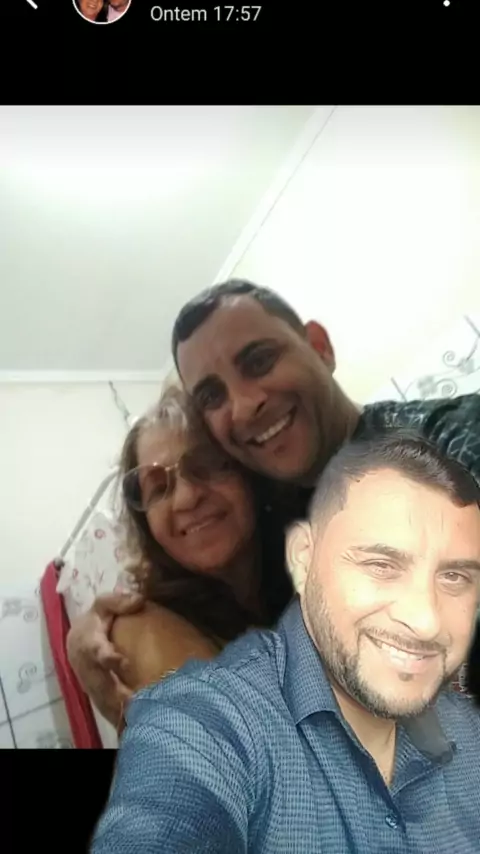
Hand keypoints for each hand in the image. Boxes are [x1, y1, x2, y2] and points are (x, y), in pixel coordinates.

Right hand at [67, 592, 143, 725]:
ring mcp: (89, 681)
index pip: (94, 650)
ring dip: (118, 705)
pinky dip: (119, 711)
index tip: (120, 661)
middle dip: (114, 689)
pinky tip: (136, 715)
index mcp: (87, 642)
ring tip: (138, 708)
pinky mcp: (96, 692)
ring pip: (102, 697)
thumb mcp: (103, 605)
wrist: (78, 641)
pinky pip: (107, 705)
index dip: (106, 656)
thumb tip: (138, 599)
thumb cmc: (96, 620)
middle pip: (98, 680)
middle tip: (134, 697)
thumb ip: (118, 601)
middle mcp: (86, 665)